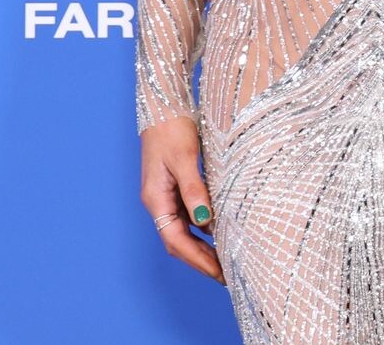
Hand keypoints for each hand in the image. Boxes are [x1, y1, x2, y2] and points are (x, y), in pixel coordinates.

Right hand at [139, 116, 223, 282]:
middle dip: (201, 260)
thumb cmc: (173, 130)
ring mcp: (167, 195)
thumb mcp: (185, 159)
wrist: (165, 107)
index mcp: (156, 200)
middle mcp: (160, 202)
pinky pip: (190, 215)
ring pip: (185, 230)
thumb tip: (204, 222)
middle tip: (226, 276)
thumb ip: (194, 190)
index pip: (175, 240)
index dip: (197, 259)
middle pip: (179, 241)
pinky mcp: (177, 186)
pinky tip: (221, 232)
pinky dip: (204, 228)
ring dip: (203, 247)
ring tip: (226, 260)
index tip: (218, 273)